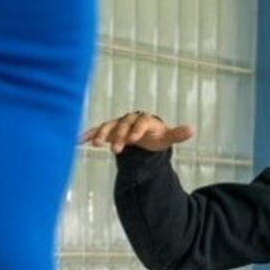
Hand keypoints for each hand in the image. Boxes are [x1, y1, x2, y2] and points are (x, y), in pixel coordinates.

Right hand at [80, 111, 194, 153]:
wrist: (142, 135)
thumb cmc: (155, 136)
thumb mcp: (166, 138)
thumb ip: (177, 134)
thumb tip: (192, 129)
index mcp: (144, 120)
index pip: (141, 121)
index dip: (138, 129)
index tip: (135, 139)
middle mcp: (129, 120)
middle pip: (123, 125)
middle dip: (119, 136)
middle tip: (116, 150)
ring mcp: (117, 124)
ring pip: (108, 126)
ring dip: (102, 133)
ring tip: (97, 144)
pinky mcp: (107, 130)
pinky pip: (96, 130)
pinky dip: (87, 134)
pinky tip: (77, 141)